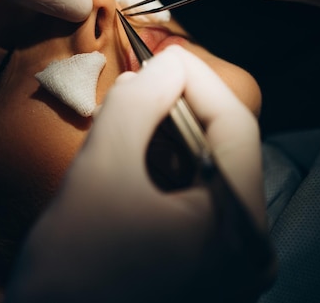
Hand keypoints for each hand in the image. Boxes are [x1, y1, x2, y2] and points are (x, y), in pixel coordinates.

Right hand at [6, 45, 268, 302]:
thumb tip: (164, 66)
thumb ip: (135, 107)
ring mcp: (225, 260)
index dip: (198, 79)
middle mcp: (247, 247)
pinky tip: (135, 150)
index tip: (161, 54)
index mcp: (238, 227)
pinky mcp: (200, 265)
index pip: (236, 126)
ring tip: (132, 110)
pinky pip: (193, 199)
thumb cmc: (73, 265)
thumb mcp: (101, 172)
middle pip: (226, 149)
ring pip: (208, 172)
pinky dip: (166, 168)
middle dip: (181, 106)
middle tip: (142, 79)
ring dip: (170, 135)